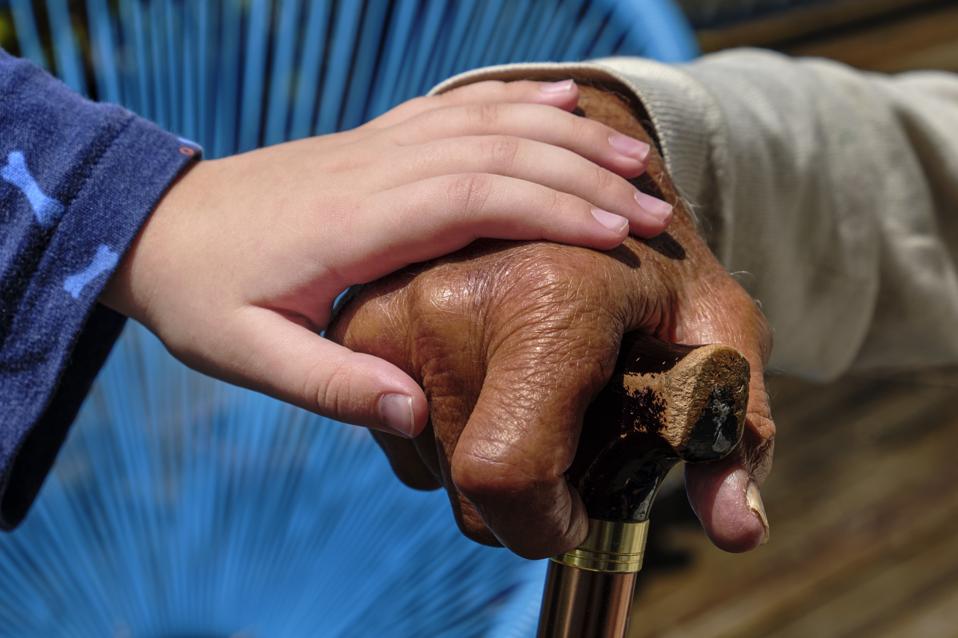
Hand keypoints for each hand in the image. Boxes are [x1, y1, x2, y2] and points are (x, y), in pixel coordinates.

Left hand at [101, 80, 674, 437]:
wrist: (152, 227)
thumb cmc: (201, 297)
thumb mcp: (249, 357)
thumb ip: (332, 386)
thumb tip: (418, 414)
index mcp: (353, 224)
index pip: (473, 197)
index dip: (553, 209)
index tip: (621, 236)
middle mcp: (375, 170)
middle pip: (498, 152)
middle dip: (583, 175)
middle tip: (655, 210)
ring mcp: (376, 146)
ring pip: (486, 121)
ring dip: (564, 132)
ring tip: (632, 152)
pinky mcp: (373, 141)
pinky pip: (455, 108)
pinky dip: (514, 100)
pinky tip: (557, 98)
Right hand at [329, 85, 773, 557]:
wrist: (573, 178)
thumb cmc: (654, 262)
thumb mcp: (718, 333)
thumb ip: (732, 431)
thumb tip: (738, 531)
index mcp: (542, 304)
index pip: (505, 473)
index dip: (546, 523)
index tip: (580, 509)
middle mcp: (446, 301)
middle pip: (471, 489)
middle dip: (528, 495)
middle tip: (571, 428)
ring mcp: (389, 309)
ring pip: (431, 468)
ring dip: (486, 455)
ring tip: (530, 385)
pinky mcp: (357, 323)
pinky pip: (399, 432)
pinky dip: (446, 430)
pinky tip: (486, 376)